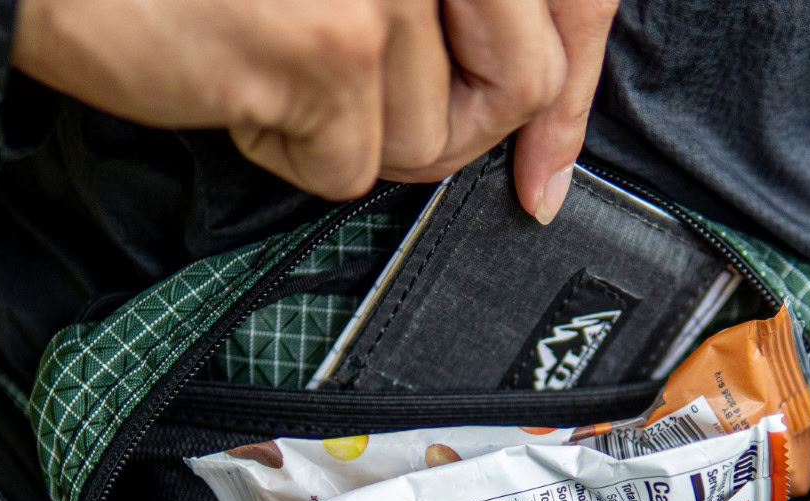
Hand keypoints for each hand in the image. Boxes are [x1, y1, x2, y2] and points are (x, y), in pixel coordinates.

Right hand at [11, 0, 615, 219]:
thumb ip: (436, 19)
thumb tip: (520, 105)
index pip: (566, 15)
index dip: (564, 108)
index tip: (545, 176)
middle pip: (525, 83)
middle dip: (460, 133)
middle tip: (380, 121)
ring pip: (431, 141)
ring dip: (354, 139)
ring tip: (281, 78)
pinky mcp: (331, 44)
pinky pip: (353, 170)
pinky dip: (292, 157)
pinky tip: (243, 93)